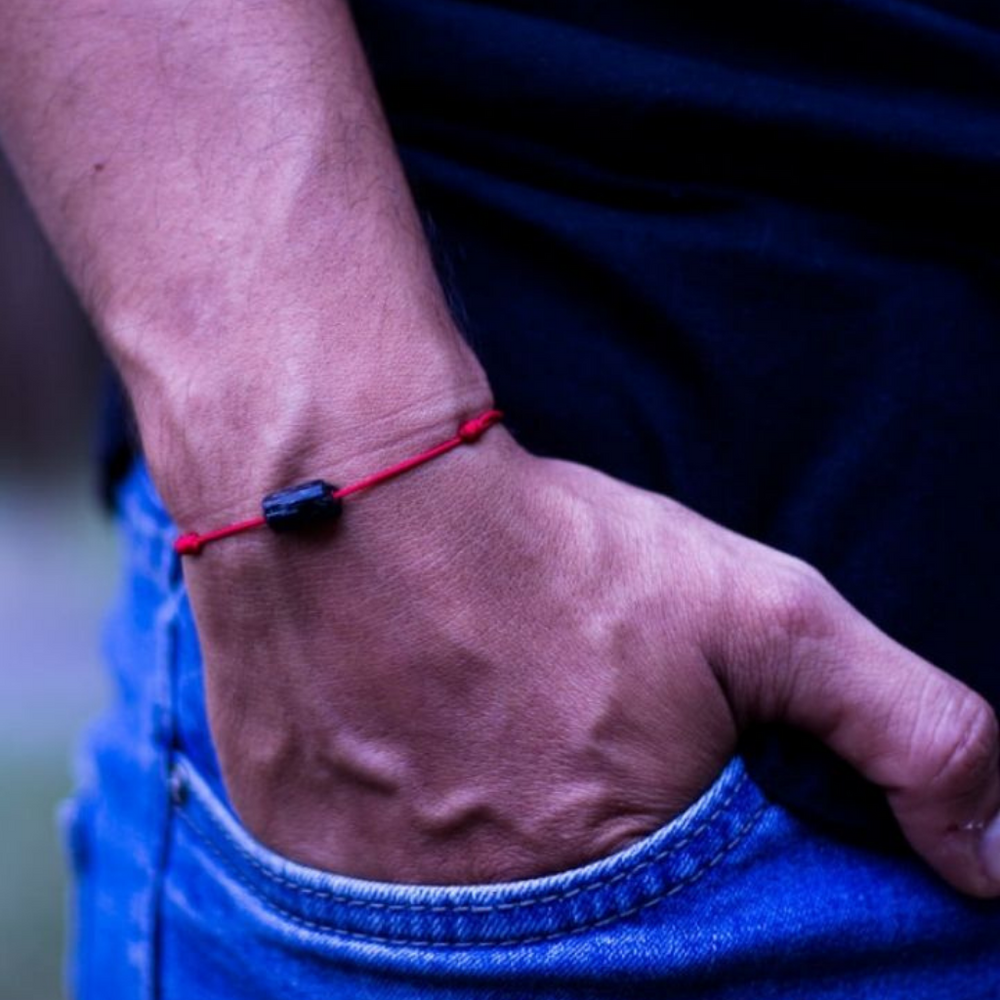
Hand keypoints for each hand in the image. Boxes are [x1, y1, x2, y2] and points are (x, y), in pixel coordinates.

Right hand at [183, 424, 999, 895]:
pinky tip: (416, 777)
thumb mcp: (764, 616)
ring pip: (471, 928)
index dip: (698, 914)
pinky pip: (376, 903)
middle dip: (592, 873)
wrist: (360, 503)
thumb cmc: (558, 555)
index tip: (672, 849)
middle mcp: (499, 920)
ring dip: (494, 863)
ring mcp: (387, 902)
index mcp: (623, 882)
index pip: (698, 971)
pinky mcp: (307, 861)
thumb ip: (903, 731)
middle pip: (579, 948)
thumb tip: (997, 858)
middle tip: (562, 777)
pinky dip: (409, 856)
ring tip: (489, 767)